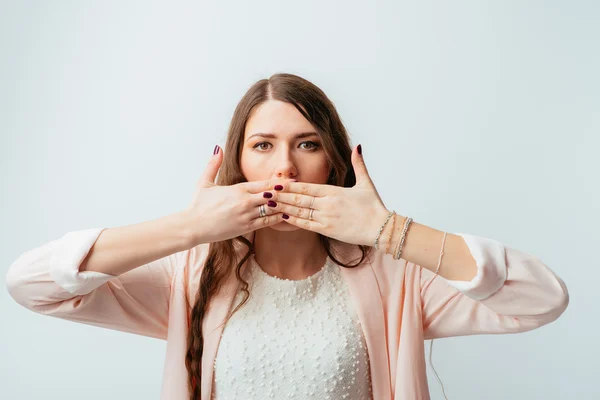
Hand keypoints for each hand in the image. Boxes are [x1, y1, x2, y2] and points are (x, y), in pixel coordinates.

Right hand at [184, 146, 290, 245]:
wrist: (192, 226)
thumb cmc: (198, 205)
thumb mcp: (205, 182)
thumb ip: (213, 164)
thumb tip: (217, 147)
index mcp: (238, 189)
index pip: (264, 184)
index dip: (279, 183)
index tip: (290, 180)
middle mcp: (245, 201)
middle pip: (272, 195)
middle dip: (285, 194)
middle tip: (300, 192)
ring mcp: (246, 215)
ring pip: (272, 209)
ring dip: (284, 206)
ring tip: (297, 205)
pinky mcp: (245, 227)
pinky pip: (266, 223)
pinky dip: (277, 219)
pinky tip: (286, 217)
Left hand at [266, 145, 390, 246]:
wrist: (381, 228)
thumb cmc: (374, 206)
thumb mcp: (366, 182)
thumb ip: (358, 164)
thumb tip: (357, 146)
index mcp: (334, 191)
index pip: (307, 187)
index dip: (290, 185)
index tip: (276, 182)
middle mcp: (327, 204)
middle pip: (299, 199)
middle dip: (281, 195)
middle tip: (264, 192)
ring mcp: (326, 218)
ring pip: (299, 212)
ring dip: (283, 207)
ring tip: (268, 203)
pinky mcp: (328, 230)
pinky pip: (307, 225)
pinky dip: (293, 221)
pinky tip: (282, 217)